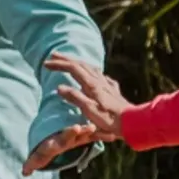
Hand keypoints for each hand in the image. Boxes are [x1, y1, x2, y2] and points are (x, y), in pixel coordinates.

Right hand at [25, 52, 128, 170]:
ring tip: (70, 62)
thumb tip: (59, 87)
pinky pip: (100, 76)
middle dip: (66, 59)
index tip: (46, 63)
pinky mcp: (113, 90)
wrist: (133, 122)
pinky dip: (91, 72)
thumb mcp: (89, 110)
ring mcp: (107, 84)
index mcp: (91, 84)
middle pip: (81, 64)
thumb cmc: (109, 119)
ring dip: (78, 63)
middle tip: (53, 55)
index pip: (73, 68)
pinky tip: (94, 75)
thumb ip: (74, 97)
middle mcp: (99, 81)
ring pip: (90, 68)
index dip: (59, 64)